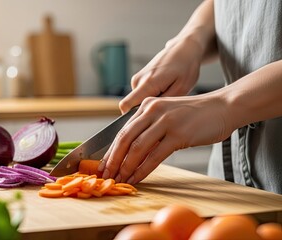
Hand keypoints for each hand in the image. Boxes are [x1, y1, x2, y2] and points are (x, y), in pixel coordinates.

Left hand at [99, 93, 233, 184]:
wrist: (223, 107)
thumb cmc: (195, 115)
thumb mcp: (167, 115)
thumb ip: (150, 128)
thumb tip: (131, 152)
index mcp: (147, 106)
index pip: (122, 131)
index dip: (111, 150)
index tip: (103, 165)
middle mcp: (153, 110)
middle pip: (125, 139)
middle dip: (113, 160)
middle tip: (106, 175)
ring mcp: (165, 121)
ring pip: (137, 148)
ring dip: (126, 167)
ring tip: (120, 180)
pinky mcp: (178, 134)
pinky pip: (155, 156)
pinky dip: (143, 170)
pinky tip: (137, 179)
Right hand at [119, 38, 203, 113]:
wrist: (184, 48)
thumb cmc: (186, 67)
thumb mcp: (181, 89)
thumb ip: (163, 105)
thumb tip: (150, 117)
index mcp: (147, 83)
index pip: (125, 106)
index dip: (131, 118)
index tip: (143, 125)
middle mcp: (138, 80)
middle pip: (131, 107)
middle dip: (144, 113)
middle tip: (164, 112)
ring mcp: (137, 79)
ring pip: (137, 101)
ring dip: (150, 104)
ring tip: (168, 98)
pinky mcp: (139, 79)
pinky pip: (140, 95)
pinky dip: (151, 98)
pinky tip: (165, 92)